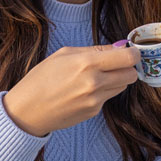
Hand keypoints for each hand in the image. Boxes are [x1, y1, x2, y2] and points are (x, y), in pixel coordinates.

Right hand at [3, 43, 138, 137]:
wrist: (27, 111)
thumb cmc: (41, 78)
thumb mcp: (64, 54)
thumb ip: (93, 50)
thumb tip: (117, 48)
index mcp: (87, 64)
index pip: (128, 58)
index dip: (133, 53)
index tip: (130, 51)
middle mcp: (95, 83)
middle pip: (131, 74)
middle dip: (127, 67)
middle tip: (116, 64)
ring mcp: (96, 100)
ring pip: (122, 87)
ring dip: (116, 80)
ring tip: (96, 76)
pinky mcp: (94, 112)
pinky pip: (107, 98)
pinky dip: (102, 92)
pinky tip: (83, 91)